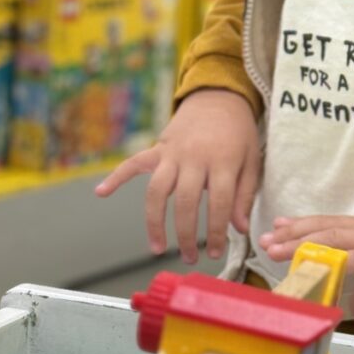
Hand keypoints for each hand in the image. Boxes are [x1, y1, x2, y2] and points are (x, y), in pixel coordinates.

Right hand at [95, 89, 260, 263]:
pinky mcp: (158, 148)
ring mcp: (172, 153)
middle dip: (185, 234)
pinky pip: (133, 163)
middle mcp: (194, 157)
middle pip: (185, 202)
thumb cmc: (239, 132)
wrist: (219, 97)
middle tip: (190, 257)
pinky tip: (101, 192)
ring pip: (157, 191)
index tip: (214, 252)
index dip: (215, 231)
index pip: (218, 203)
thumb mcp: (252, 160)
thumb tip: (239, 229)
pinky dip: (116, 176)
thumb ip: (244, 195)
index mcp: (223, 161)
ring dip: (154, 222)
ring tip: (157, 248)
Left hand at [260, 214, 353, 317]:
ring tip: (276, 249)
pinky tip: (313, 265)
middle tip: (266, 236)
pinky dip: (331, 261)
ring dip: (301, 243)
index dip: (306, 226)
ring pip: (332, 238)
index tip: (281, 226)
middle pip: (325, 228)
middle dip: (293, 233)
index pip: (333, 226)